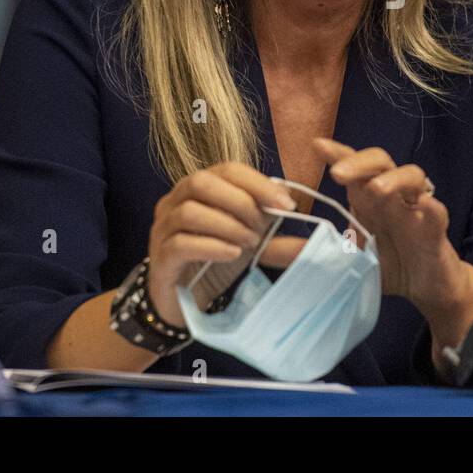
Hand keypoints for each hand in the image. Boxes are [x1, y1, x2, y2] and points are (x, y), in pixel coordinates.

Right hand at [145, 162, 305, 326]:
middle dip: (240, 201)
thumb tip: (313, 241)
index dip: (259, 183)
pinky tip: (232, 255)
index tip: (287, 204)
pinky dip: (212, 246)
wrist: (183, 302)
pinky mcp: (159, 257)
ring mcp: (162, 228)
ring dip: (228, 225)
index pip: (228, 169)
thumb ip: (276, 239)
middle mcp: (175, 201)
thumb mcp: (250, 245)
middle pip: (203, 182)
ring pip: (190, 211)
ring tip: (249, 243)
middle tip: (262, 228)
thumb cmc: (215, 262)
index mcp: (199, 188)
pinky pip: (181, 244)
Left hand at [311, 137, 468, 315]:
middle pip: (381, 162)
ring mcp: (417, 211)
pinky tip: (424, 206)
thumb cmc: (388, 265)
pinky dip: (432, 208)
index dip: (337, 153)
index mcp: (370, 199)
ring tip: (376, 189)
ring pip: (413, 177)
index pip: (354, 167)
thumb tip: (274, 251)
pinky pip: (438, 213)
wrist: (427, 288)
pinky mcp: (437, 232)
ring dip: (394, 179)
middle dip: (359, 162)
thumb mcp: (348, 258)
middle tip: (336, 174)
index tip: (315, 145)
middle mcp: (393, 197)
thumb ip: (320, 250)